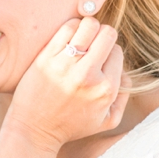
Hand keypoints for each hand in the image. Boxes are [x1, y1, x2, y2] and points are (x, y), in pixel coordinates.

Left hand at [6, 17, 129, 152]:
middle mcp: (88, 75)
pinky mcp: (45, 59)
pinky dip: (70, 27)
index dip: (109, 52)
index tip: (98, 58)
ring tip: (79, 39)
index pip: (117, 51)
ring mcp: (65, 66)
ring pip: (88, 26)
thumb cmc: (70, 127)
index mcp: (106, 88)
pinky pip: (65, 28)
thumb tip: (125, 72)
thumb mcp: (107, 120)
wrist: (33, 131)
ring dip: (86, 28)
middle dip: (102, 35)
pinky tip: (67, 38)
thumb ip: (124, 96)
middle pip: (107, 33)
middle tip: (91, 45)